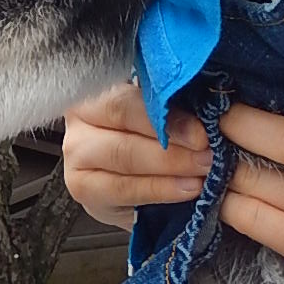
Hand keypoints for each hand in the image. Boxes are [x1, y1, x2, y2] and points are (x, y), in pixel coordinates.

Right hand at [62, 81, 210, 229]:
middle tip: (207, 156)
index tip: (201, 133)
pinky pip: (123, 190)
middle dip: (171, 148)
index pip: (128, 102)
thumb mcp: (157, 115)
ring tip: (201, 175)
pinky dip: (159, 191)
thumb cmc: (146, 134)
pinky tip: (185, 190)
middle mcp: (80, 122)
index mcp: (97, 93)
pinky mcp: (83, 190)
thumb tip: (208, 110)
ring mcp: (76, 158)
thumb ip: (170, 109)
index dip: (166, 118)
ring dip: (169, 169)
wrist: (132, 174)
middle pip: (124, 133)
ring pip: (123, 160)